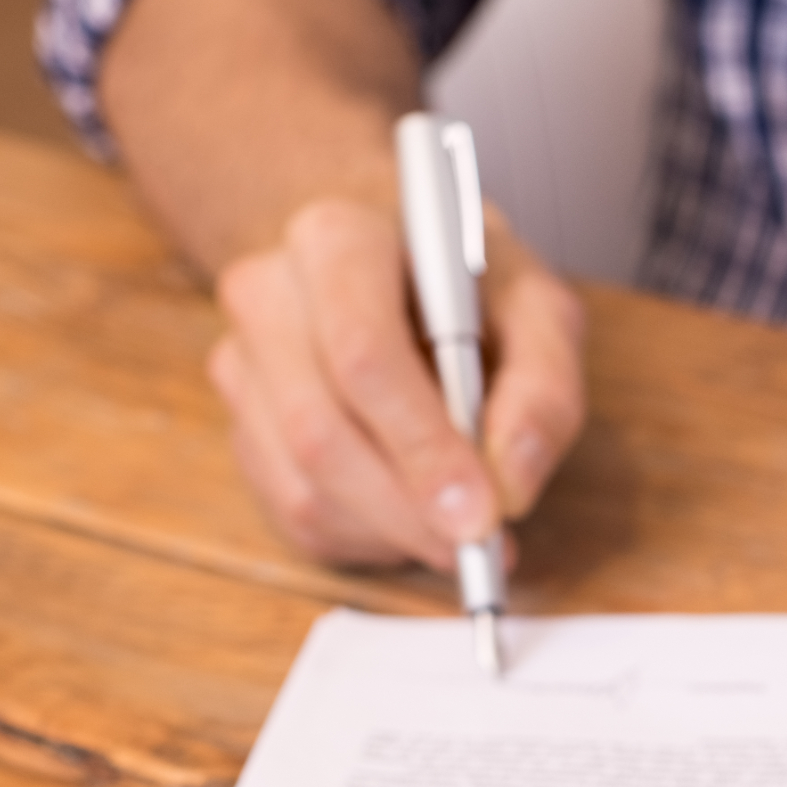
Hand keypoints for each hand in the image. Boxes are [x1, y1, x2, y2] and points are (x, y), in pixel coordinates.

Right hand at [207, 196, 585, 567]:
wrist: (397, 264)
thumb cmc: (473, 287)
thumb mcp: (541, 312)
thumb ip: (544, 392)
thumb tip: (510, 487)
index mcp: (338, 240)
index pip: (363, 355)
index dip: (423, 446)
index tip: (482, 512)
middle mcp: (268, 294)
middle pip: (320, 431)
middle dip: (409, 509)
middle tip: (480, 546)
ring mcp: (241, 362)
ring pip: (301, 484)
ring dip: (390, 532)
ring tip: (459, 532)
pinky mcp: (242, 424)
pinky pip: (293, 511)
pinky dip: (366, 538)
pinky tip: (415, 519)